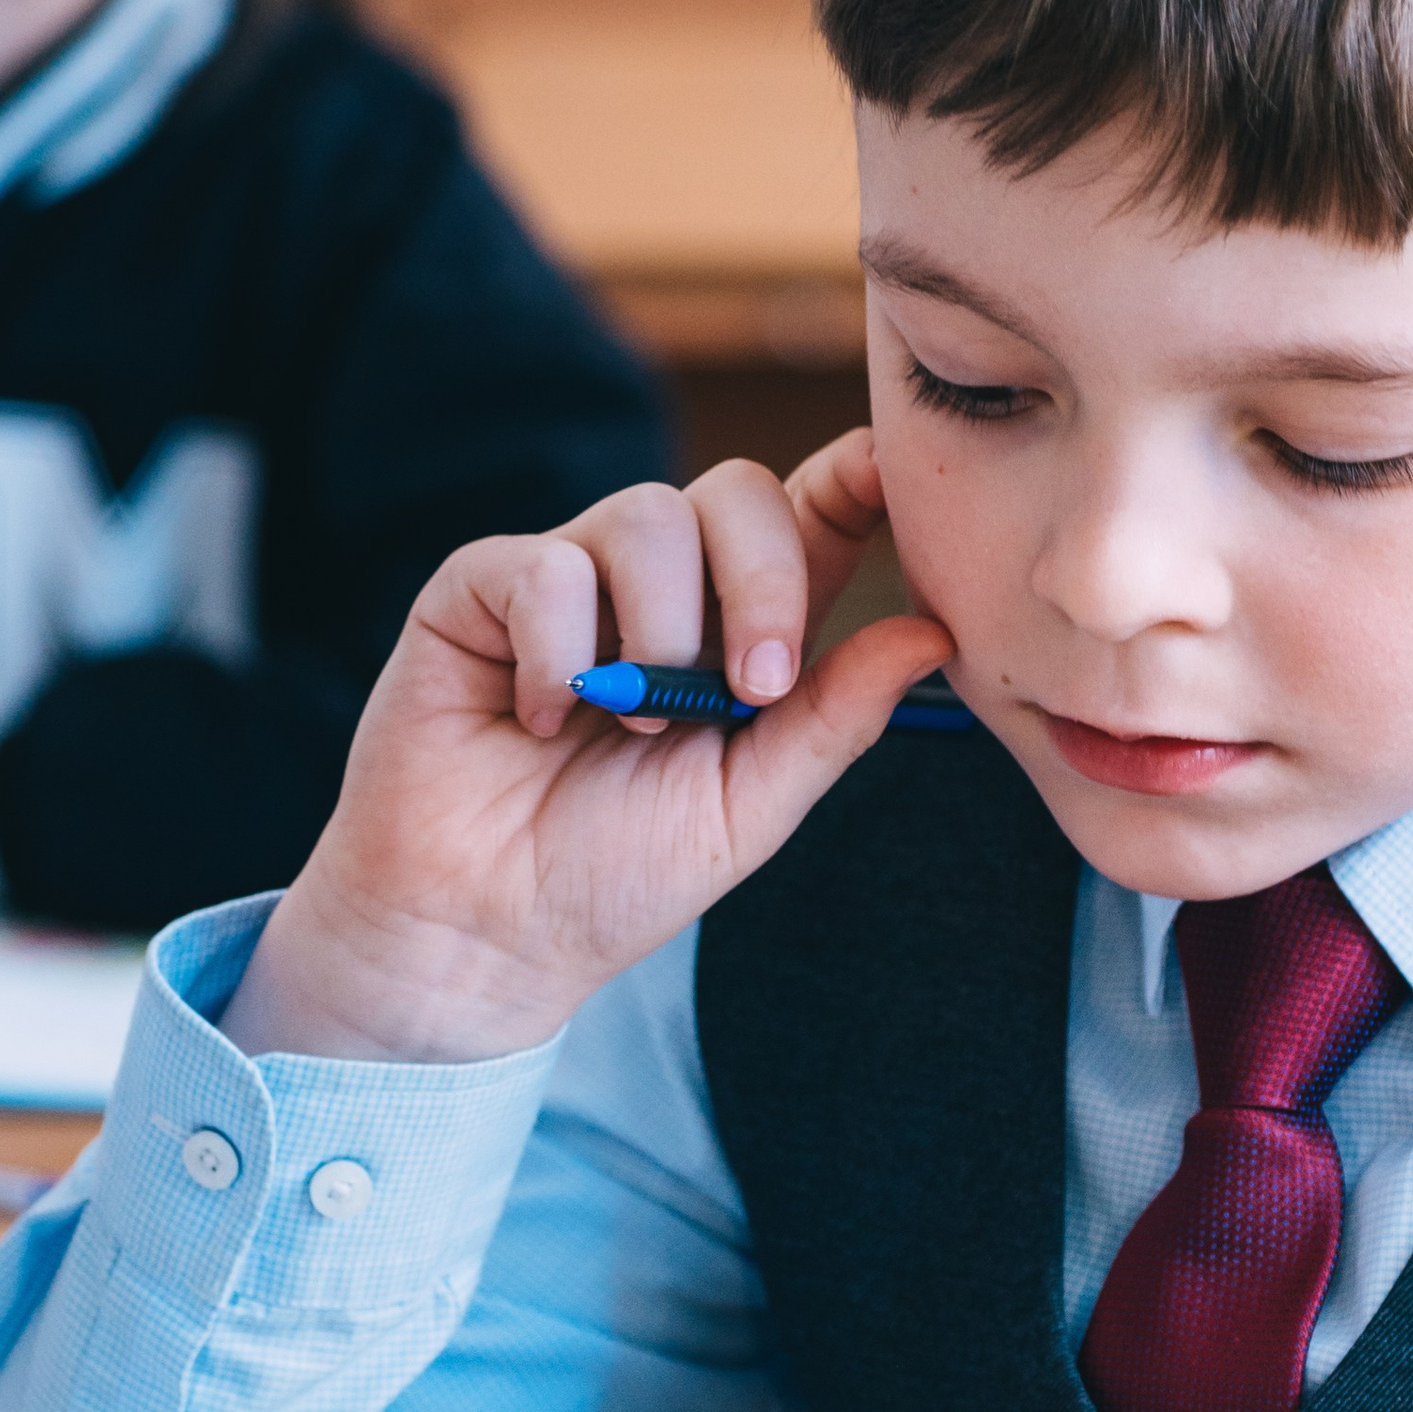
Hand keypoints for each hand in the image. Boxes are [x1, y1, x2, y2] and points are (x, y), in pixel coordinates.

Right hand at [225, 431, 949, 1063]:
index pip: (810, 518)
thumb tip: (934, 635)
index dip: (855, 479)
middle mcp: (660, 587)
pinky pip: (542, 566)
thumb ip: (835, 719)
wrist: (486, 932)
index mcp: (739, 629)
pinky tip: (538, 721)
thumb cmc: (616, 873)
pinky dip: (556, 652)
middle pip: (738, 492)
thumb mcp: (750, 806)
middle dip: (765, 580)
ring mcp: (569, 578)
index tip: (890, 479)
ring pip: (646, 517)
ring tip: (631, 724)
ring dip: (658, 632)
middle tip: (756, 689)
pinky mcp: (478, 590)